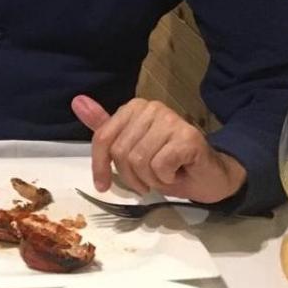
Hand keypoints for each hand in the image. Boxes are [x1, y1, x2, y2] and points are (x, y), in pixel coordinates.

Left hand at [72, 95, 246, 203]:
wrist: (210, 176)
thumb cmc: (168, 164)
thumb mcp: (130, 149)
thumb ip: (105, 127)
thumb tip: (77, 101)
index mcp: (134, 107)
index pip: (103, 137)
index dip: (99, 165)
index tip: (103, 186)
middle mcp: (151, 108)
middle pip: (121, 152)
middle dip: (131, 177)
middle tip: (148, 182)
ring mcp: (171, 120)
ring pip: (139, 161)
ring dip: (150, 180)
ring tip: (164, 176)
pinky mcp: (188, 137)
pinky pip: (159, 167)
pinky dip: (165, 179)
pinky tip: (177, 174)